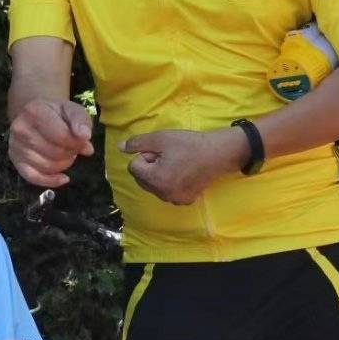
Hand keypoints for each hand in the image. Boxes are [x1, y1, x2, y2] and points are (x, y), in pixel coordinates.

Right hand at [8, 99, 93, 187]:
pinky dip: (50, 181)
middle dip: (70, 153)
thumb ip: (81, 121)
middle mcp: (20, 129)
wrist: (36, 114)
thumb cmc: (57, 113)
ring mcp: (16, 146)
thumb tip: (85, 137)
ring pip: (47, 166)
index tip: (82, 141)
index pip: (61, 136)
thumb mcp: (72, 109)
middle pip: (55, 153)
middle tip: (74, 148)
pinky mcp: (16, 161)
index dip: (77, 143)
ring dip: (63, 165)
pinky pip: (34, 177)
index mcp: (34, 112)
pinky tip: (63, 178)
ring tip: (66, 155)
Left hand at [121, 127, 243, 205]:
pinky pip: (167, 192)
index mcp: (156, 180)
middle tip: (169, 156)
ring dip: (159, 174)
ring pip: (154, 186)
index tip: (162, 150)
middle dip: (150, 166)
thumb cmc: (190, 144)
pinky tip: (183, 172)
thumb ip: (138, 143)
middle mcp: (163, 195)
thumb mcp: (161, 138)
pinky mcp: (185, 200)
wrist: (219, 154)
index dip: (146, 155)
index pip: (134, 167)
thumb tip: (120, 148)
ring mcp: (175, 200)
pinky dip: (170, 182)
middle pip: (142, 179)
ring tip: (177, 163)